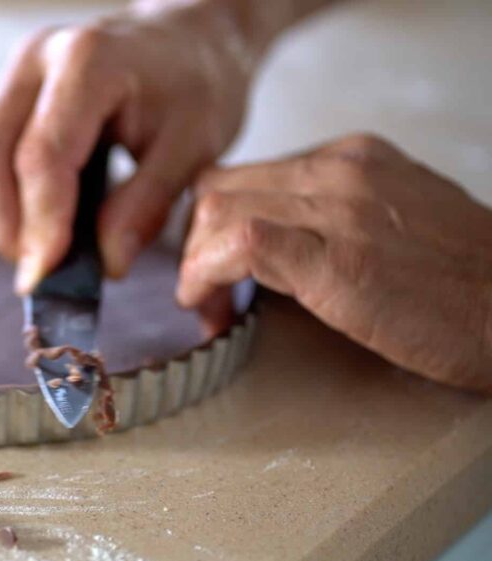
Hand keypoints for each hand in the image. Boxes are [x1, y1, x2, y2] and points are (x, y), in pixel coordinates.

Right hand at [0, 0, 268, 293]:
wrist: (185, 42)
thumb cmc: (194, 86)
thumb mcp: (195, 147)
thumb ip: (147, 206)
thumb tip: (105, 265)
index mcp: (88, 62)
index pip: (41, 155)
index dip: (40, 224)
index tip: (46, 275)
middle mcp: (35, 62)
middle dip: (5, 228)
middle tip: (47, 269)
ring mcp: (12, 77)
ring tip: (47, 246)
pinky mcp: (2, 99)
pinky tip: (39, 219)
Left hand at [178, 133, 491, 390]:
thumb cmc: (461, 283)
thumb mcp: (393, 220)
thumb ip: (331, 215)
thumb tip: (266, 239)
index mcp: (352, 158)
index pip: (245, 173)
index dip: (213, 223)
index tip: (211, 266)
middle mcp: (341, 169)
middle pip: (220, 187)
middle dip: (194, 243)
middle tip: (201, 292)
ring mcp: (340, 209)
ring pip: (218, 209)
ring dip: (194, 263)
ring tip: (206, 306)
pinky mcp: (338, 258)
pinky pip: (240, 243)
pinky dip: (205, 273)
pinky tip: (209, 305)